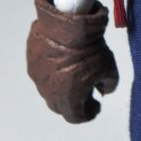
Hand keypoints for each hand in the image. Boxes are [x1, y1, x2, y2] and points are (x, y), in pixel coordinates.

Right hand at [27, 0, 118, 122]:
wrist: (68, 23)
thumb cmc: (90, 50)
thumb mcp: (109, 67)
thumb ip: (109, 85)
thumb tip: (103, 89)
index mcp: (67, 99)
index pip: (76, 116)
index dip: (88, 113)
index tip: (96, 106)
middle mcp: (48, 92)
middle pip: (60, 105)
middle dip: (73, 101)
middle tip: (85, 90)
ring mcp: (37, 76)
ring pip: (49, 88)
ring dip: (61, 86)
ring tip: (73, 72)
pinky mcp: (31, 60)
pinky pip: (43, 71)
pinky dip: (52, 70)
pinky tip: (62, 58)